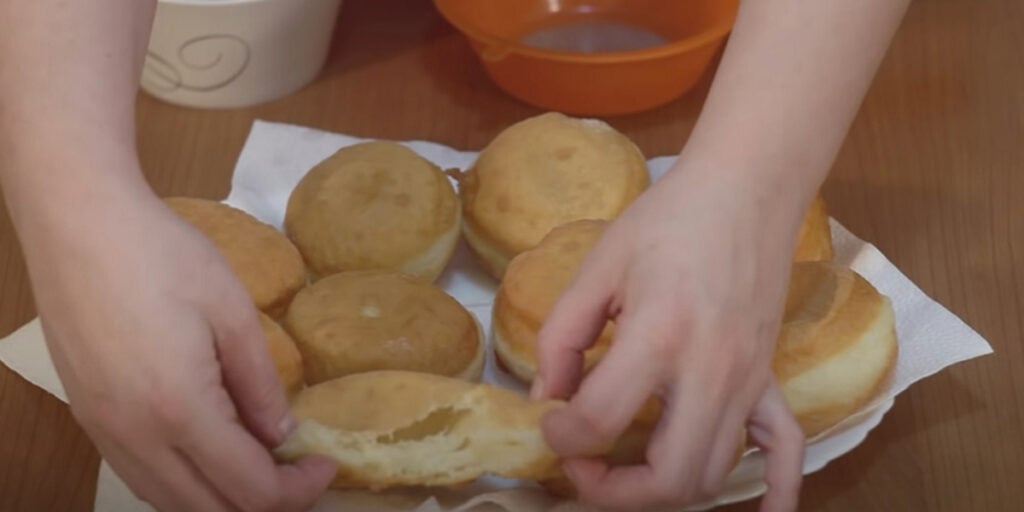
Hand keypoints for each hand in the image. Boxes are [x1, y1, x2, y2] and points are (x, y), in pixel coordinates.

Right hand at [22, 191, 333, 510]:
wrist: (79, 223)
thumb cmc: (162, 255)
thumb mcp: (233, 312)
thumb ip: (261, 383)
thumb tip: (282, 434)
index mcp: (179, 410)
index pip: (250, 489)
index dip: (297, 490)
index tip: (324, 464)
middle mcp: (136, 437)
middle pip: (209, 511)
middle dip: (264, 502)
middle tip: (298, 471)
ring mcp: (104, 432)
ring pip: (169, 502)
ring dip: (221, 498)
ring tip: (259, 462)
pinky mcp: (88, 418)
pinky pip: (141, 477)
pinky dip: (183, 483)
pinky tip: (210, 450)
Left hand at [532, 163, 806, 510]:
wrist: (746, 190)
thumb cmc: (668, 220)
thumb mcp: (598, 266)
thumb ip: (562, 335)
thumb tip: (546, 397)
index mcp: (658, 334)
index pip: (599, 420)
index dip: (560, 435)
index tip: (548, 422)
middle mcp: (710, 369)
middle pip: (670, 477)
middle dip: (612, 493)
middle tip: (581, 463)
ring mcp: (749, 379)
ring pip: (714, 475)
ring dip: (664, 491)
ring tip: (626, 466)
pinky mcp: (770, 377)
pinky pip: (786, 449)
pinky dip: (775, 492)